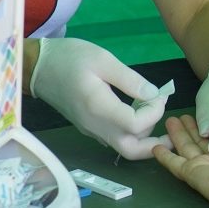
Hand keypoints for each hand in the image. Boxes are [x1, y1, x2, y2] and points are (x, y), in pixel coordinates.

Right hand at [30, 37, 170, 158]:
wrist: (38, 67)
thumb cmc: (70, 58)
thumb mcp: (103, 59)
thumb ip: (130, 79)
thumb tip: (153, 95)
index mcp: (99, 107)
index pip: (136, 125)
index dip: (154, 112)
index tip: (158, 94)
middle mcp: (95, 125)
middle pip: (131, 149)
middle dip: (154, 143)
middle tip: (170, 129)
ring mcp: (91, 129)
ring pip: (123, 146)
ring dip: (144, 137)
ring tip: (155, 113)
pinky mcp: (89, 127)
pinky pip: (114, 138)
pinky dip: (132, 132)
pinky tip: (139, 112)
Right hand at [154, 115, 208, 207]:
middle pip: (200, 142)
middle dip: (191, 129)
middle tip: (181, 116)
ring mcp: (204, 167)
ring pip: (186, 148)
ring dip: (178, 135)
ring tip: (170, 120)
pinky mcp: (192, 173)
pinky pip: (174, 164)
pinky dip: (164, 157)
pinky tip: (156, 148)